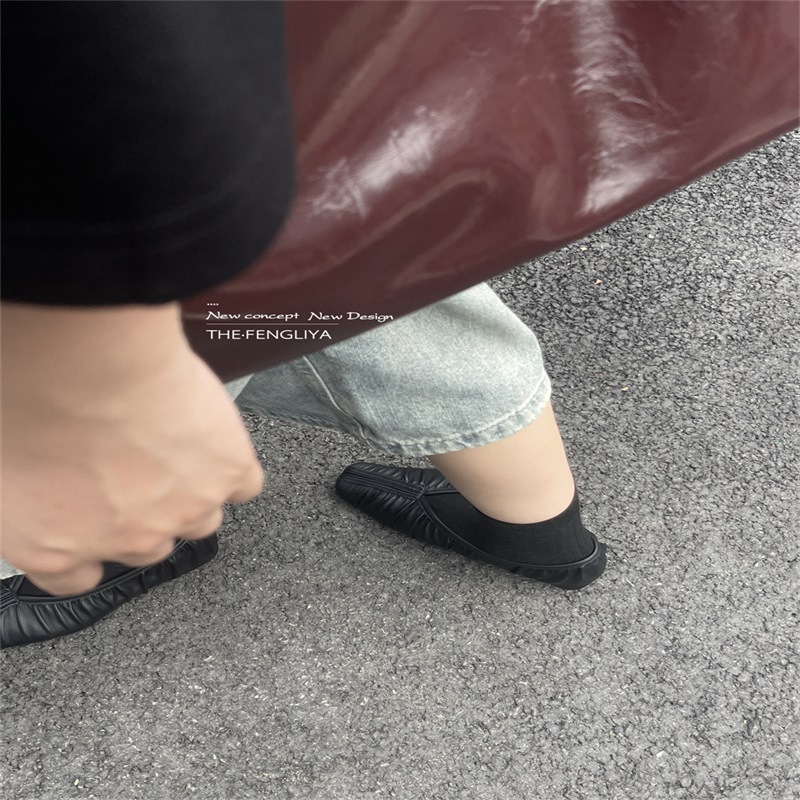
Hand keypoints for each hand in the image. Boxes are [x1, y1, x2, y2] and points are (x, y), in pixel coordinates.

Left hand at [1, 302, 262, 594]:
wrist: (82, 366)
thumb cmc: (27, 401)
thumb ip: (21, 493)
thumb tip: (39, 478)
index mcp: (58, 548)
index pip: (79, 578)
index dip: (91, 548)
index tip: (95, 529)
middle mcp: (128, 540)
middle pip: (150, 546)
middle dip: (146, 513)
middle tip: (138, 470)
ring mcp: (185, 510)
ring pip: (202, 518)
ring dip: (192, 492)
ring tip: (176, 449)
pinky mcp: (228, 473)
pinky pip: (244, 484)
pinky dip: (232, 468)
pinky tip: (214, 444)